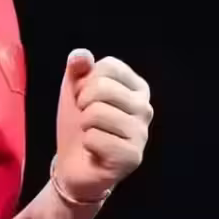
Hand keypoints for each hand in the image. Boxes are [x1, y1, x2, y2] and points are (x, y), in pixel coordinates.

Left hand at [53, 49, 152, 203]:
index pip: (108, 66)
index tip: (84, 97)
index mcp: (137, 87)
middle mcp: (145, 108)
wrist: (73, 163)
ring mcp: (142, 133)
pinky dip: (87, 144)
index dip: (85, 81)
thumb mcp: (74, 88)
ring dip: (84, 125)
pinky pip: (95, 138)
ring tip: (91, 133)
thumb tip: (82, 56)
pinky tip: (95, 151)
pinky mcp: (133, 157)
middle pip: (102, 87)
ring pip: (96, 113)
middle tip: (85, 118)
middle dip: (82, 103)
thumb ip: (77, 67)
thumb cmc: (78, 122)